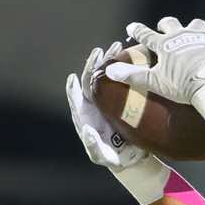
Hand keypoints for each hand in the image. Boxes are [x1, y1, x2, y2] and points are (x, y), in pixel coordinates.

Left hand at [65, 45, 166, 204]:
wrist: (131, 156)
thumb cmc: (113, 158)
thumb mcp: (103, 157)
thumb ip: (93, 147)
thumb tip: (86, 129)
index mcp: (85, 116)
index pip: (76, 98)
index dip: (73, 88)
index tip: (73, 78)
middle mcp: (94, 104)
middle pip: (91, 80)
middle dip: (95, 64)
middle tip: (101, 51)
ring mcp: (108, 98)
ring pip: (107, 75)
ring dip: (110, 59)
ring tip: (118, 46)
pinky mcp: (122, 97)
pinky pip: (121, 79)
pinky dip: (124, 67)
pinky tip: (131, 56)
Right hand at [108, 16, 204, 104]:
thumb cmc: (180, 86)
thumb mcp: (154, 82)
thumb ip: (132, 75)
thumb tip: (110, 70)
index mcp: (164, 45)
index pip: (146, 35)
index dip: (138, 30)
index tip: (132, 26)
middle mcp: (180, 34)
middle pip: (170, 23)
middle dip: (166, 24)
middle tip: (164, 27)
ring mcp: (198, 35)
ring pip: (195, 23)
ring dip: (193, 26)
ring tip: (194, 30)